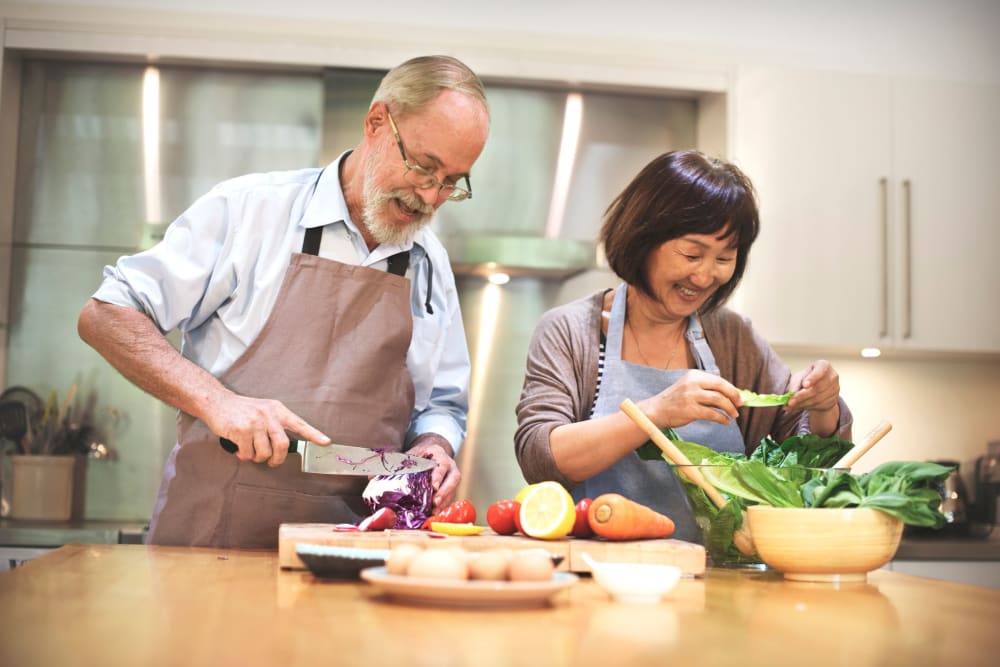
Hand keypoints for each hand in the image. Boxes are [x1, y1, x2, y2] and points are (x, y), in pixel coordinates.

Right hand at [206, 392, 329, 466]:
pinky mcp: (241, 431)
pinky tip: (240, 449)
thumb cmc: (242, 409)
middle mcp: (268, 415)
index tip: (326, 442)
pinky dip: (244, 456)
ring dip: (257, 458)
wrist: (217, 402)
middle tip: (271, 462)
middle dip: (277, 459)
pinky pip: (248, 454)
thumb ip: (276, 423)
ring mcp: (255, 422)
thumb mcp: (264, 409)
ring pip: (265, 452)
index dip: (314, 434)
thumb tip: (285, 446)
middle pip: (283, 445)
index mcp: (277, 410)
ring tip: (251, 452)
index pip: (299, 424)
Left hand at [406, 433, 460, 509]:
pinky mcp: (451, 488)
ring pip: (453, 490)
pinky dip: (442, 506)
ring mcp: (452, 478)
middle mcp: (450, 466)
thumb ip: (406, 462)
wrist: (432, 454)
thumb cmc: (421, 455)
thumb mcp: (414, 454)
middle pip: (453, 479)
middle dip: (444, 491)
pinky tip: (434, 513)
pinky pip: (450, 497)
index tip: (434, 486)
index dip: (439, 475)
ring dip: (444, 501)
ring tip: (434, 511)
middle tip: (434, 502)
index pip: (442, 464)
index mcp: (440, 455)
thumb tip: (393, 471)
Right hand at [641, 369, 740, 428]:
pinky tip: (725, 421)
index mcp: (694, 375)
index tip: (738, 397)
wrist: (656, 410)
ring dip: (729, 408)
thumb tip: (730, 395)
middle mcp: (692, 383)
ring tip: (734, 415)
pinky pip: (712, 413)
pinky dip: (721, 418)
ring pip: (718, 400)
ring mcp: (691, 396)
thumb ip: (706, 389)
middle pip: (721, 387)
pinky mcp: (690, 410)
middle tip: (739, 405)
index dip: (731, 389)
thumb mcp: (689, 387)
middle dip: (734, 396)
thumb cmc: (675, 400)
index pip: (718, 380)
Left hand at [786, 359, 840, 435]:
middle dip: (802, 396)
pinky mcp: (834, 400)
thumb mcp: (799, 377)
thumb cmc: (806, 379)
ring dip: (802, 403)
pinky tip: (798, 406)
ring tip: (790, 405)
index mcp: (824, 365)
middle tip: (790, 401)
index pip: (821, 370)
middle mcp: (832, 376)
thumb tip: (792, 393)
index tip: (804, 385)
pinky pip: (819, 405)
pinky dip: (807, 407)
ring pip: (818, 399)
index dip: (813, 378)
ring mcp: (835, 389)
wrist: (816, 388)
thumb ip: (796, 384)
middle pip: (818, 388)